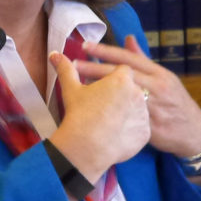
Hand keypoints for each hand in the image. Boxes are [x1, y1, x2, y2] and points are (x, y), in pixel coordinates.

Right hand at [48, 51, 150, 183]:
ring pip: (138, 108)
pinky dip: (131, 130)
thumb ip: (66, 69)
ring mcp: (143, 114)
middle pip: (132, 89)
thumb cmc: (79, 114)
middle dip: (122, 95)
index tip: (104, 87)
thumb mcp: (71, 89)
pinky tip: (116, 134)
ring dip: (128, 111)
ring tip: (110, 121)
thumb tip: (54, 54)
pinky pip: (140, 128)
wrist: (87, 146)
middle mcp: (138, 94)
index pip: (123, 71)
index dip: (113, 78)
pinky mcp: (145, 132)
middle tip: (104, 106)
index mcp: (122, 80)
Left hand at [73, 34, 200, 158]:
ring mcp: (154, 107)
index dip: (106, 51)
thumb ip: (143, 59)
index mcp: (160, 74)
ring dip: (99, 89)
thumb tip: (128, 38)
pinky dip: (109, 112)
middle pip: (122, 75)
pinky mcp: (149, 127)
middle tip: (75, 63)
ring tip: (77, 84)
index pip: (129, 58)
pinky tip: (92, 109)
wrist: (193, 133)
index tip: (86, 46)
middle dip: (96, 68)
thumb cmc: (174, 102)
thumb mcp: (164, 78)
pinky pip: (126, 118)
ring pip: (122, 95)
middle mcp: (157, 87)